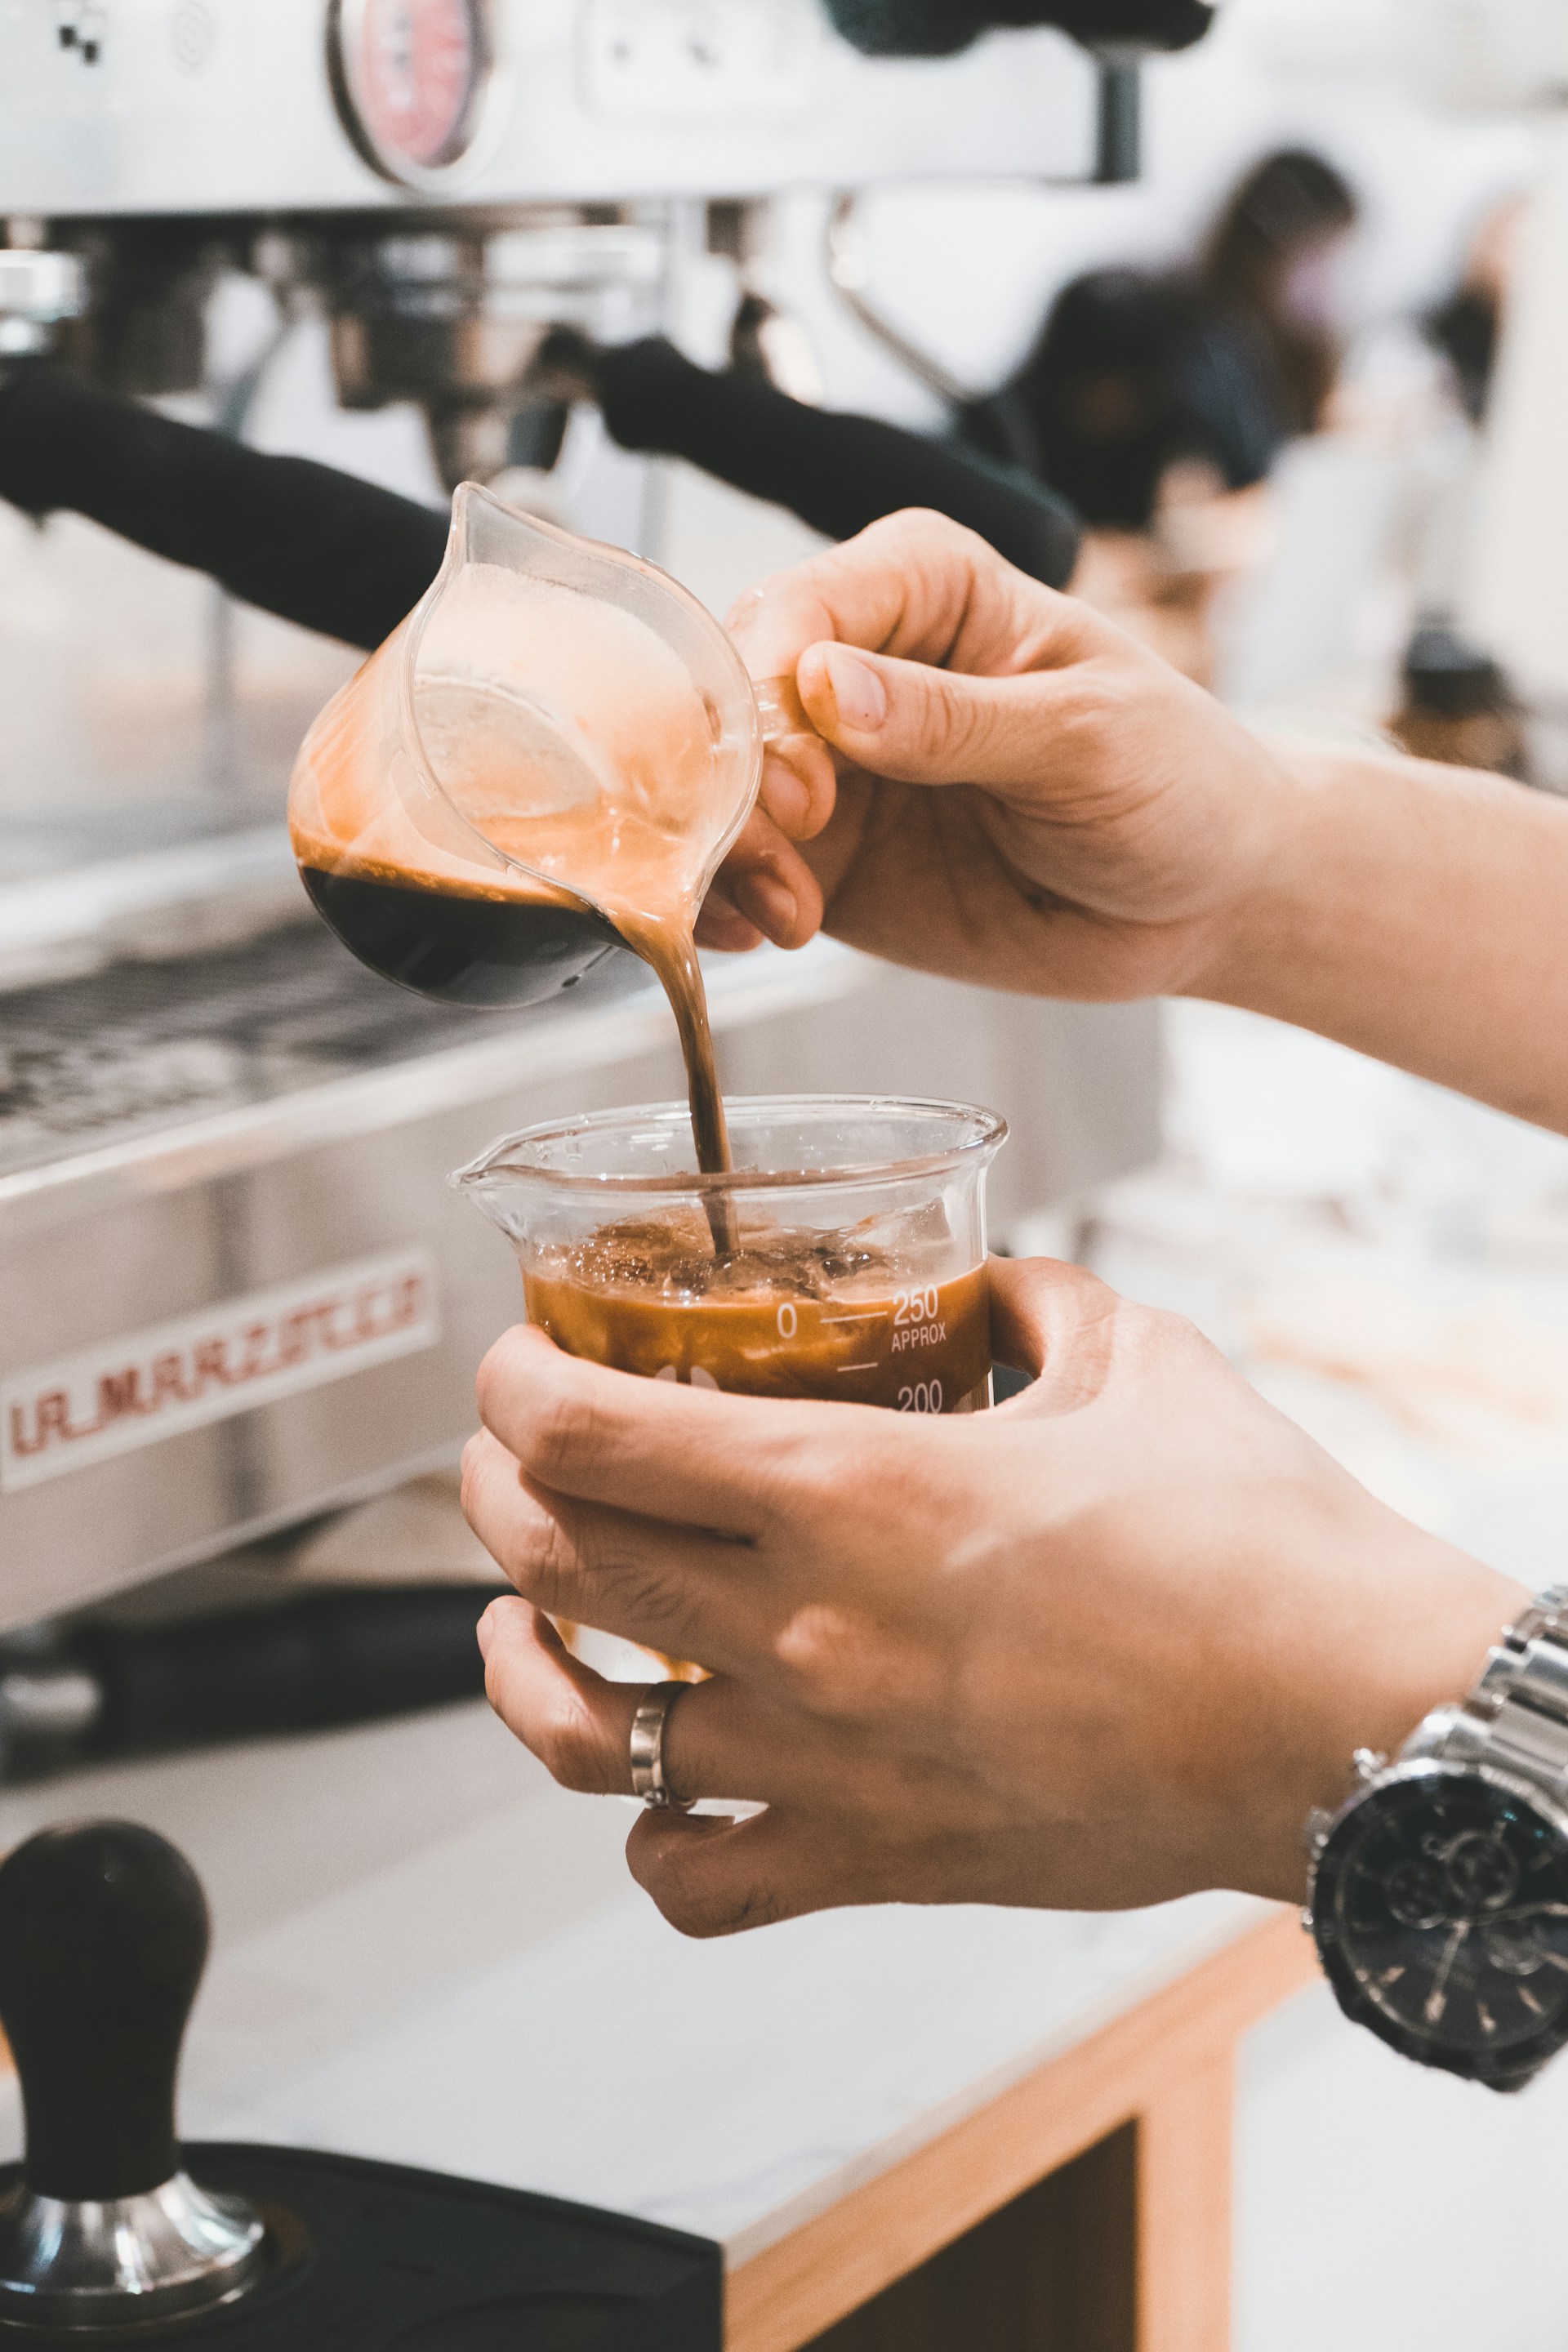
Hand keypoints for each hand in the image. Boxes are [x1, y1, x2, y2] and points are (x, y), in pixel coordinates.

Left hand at [462, 1256, 1520, 1936]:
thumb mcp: (1135, 1363)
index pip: (589, 1432)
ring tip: (521, 1627)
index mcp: (854, 1486)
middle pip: (555, 1562)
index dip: (510, 1386)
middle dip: (496, 1494)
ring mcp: (830, 1761)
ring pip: (588, 1737)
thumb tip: (990, 1293)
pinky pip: (696, 1881)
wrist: (1347, 1723)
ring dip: (526, 1670)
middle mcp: (808, 1628)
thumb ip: (1032, 1307)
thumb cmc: (1253, 1543)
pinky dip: (652, 1837)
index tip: (513, 1363)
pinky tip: (664, 1790)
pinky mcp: (880, 1860)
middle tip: (508, 1462)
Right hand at [698, 507, 1292, 1001]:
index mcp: (920, 585)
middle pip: (733, 700)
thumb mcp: (1082, 739)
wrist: (1207, 900)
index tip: (808, 780)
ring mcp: (833, 764)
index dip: (774, 694)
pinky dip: (728, 903)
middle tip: (791, 854)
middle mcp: (856, 663)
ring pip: (722, 792)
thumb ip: (951, 719)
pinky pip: (742, 871)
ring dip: (729, 854)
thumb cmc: (1176, 780)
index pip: (797, 611)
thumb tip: (827, 690)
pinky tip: (759, 933)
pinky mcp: (825, 856)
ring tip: (788, 914)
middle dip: (737, 783)